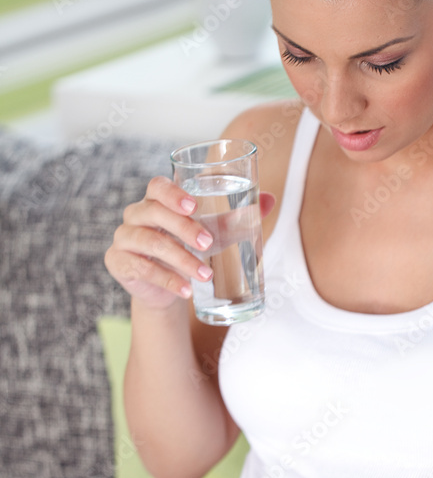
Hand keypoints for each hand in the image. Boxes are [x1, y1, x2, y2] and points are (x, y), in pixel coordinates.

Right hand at [105, 175, 274, 311]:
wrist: (168, 287)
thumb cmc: (189, 249)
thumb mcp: (212, 234)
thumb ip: (236, 218)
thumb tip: (268, 200)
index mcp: (156, 200)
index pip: (157, 187)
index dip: (173, 194)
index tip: (194, 206)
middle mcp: (136, 215)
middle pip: (153, 213)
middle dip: (183, 228)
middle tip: (208, 244)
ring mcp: (124, 239)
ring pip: (149, 243)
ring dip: (180, 259)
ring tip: (206, 274)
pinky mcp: (118, 263)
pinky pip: (141, 269)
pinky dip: (167, 281)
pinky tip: (186, 290)